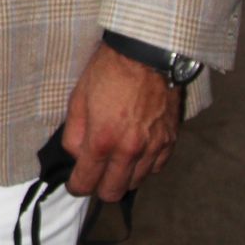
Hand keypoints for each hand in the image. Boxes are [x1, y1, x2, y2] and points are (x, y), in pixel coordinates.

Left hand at [63, 41, 181, 202]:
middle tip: (95, 176)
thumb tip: (76, 156)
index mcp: (102, 139)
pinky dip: (144, 166)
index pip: (87, 182)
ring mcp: (153, 147)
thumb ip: (74, 134)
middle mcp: (130, 150)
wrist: (147, 53)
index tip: (75, 185)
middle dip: (99, 188)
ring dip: (123, 177)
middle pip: (113, 191)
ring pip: (136, 182)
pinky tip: (136, 153)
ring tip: (116, 161)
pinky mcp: (171, 140)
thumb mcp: (78, 99)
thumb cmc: (109, 71)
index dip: (77, 187)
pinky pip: (156, 168)